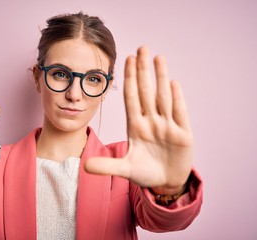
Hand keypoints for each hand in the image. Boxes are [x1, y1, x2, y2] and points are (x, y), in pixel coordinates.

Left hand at [85, 46, 192, 193]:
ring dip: (160, 77)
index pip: (131, 98)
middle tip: (141, 48)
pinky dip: (176, 98)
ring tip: (157, 57)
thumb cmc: (145, 173)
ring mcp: (167, 126)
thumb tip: (84, 166)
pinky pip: (179, 113)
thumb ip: (107, 166)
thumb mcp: (125, 169)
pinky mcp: (183, 135)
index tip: (127, 60)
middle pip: (146, 91)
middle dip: (143, 70)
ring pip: (163, 97)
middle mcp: (151, 122)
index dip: (129, 79)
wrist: (166, 183)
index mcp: (136, 126)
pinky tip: (172, 82)